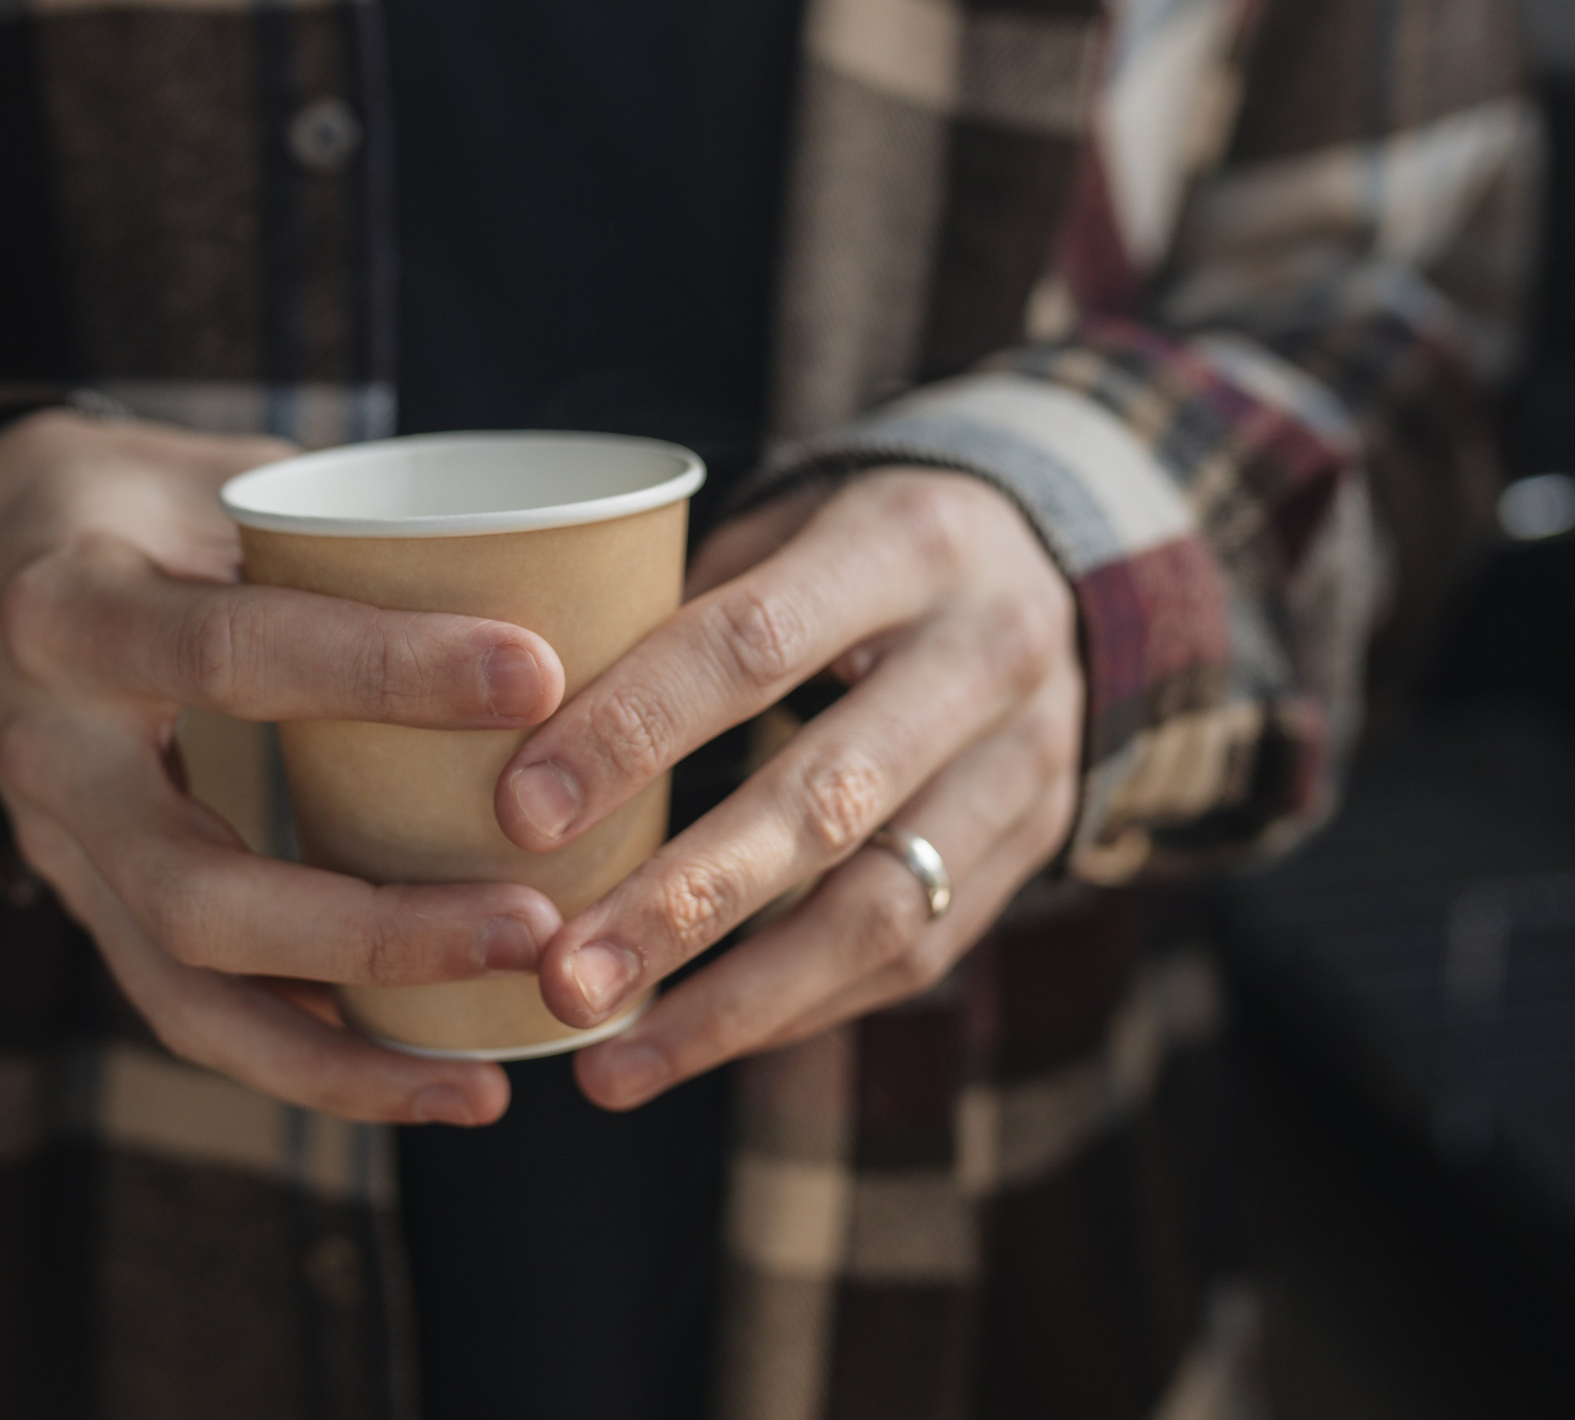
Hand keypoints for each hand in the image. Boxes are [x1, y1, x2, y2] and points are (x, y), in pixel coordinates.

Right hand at [0, 410, 569, 1126]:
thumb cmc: (128, 503)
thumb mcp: (205, 472)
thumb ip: (339, 527)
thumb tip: (543, 560)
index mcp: (73, 612)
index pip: (232, 654)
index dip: (388, 669)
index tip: (540, 674)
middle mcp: (49, 753)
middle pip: (199, 887)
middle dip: (374, 929)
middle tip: (533, 926)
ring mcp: (60, 850)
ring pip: (186, 992)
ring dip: (345, 1050)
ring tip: (484, 1083)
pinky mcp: (90, 907)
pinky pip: (193, 1012)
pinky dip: (310, 1060)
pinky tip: (428, 1081)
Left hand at [493, 470, 1081, 1108]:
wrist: (1064, 558)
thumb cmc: (860, 538)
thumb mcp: (789, 517)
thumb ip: (676, 602)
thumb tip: (510, 711)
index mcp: (908, 543)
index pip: (756, 643)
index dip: (636, 730)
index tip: (521, 812)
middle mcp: (987, 656)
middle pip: (824, 799)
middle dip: (680, 902)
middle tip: (561, 975)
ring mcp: (1028, 764)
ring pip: (878, 908)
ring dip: (731, 997)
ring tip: (606, 1058)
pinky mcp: (1032, 848)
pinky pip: (909, 955)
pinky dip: (790, 1009)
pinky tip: (687, 1043)